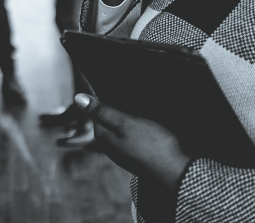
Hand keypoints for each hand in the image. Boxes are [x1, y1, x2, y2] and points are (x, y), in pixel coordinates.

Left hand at [75, 94, 191, 191]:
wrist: (176, 172)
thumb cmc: (152, 145)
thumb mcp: (125, 123)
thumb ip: (102, 111)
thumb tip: (77, 98)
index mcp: (103, 136)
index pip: (94, 111)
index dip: (99, 96)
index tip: (107, 83)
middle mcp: (109, 147)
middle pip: (105, 120)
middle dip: (110, 107)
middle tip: (121, 92)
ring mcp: (123, 154)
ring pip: (117, 129)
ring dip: (123, 117)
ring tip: (134, 104)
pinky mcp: (136, 156)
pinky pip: (129, 137)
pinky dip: (132, 127)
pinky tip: (143, 122)